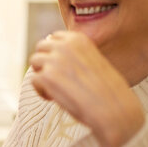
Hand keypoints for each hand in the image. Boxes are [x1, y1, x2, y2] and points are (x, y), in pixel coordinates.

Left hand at [29, 31, 144, 146]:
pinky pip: (34, 80)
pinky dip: (41, 91)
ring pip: (34, 62)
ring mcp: (55, 60)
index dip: (54, 53)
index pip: (54, 37)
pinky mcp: (47, 76)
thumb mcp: (93, 61)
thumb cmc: (106, 90)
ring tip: (56, 89)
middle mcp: (65, 45)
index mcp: (78, 39)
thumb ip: (74, 54)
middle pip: (40, 47)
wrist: (113, 109)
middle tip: (57, 79)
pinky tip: (55, 98)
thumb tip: (51, 52)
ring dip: (42, 76)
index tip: (63, 69)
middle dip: (45, 62)